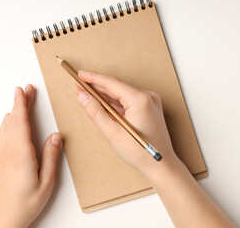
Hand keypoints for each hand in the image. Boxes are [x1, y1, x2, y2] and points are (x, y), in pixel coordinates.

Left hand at [0, 85, 61, 227]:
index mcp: (22, 153)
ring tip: (18, 101)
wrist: (4, 218)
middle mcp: (9, 151)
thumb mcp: (47, 181)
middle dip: (19, 103)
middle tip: (25, 89)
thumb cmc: (26, 202)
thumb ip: (51, 157)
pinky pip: (2, 136)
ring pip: (7, 127)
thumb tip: (55, 136)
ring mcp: (2, 155)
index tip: (24, 90)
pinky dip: (6, 124)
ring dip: (13, 111)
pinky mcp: (0, 161)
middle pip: (14, 120)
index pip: (21, 121)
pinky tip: (7, 122)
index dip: (23, 104)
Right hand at [76, 71, 235, 226]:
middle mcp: (147, 97)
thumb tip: (83, 97)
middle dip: (97, 86)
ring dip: (104, 94)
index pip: (111, 83)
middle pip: (116, 87)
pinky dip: (114, 102)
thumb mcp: (113, 132)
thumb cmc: (140, 152)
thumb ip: (96, 112)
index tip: (80, 74)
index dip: (93, 78)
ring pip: (122, 94)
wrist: (160, 164)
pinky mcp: (148, 108)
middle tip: (79, 85)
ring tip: (87, 93)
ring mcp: (149, 102)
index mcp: (140, 100)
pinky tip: (102, 102)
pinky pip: (128, 101)